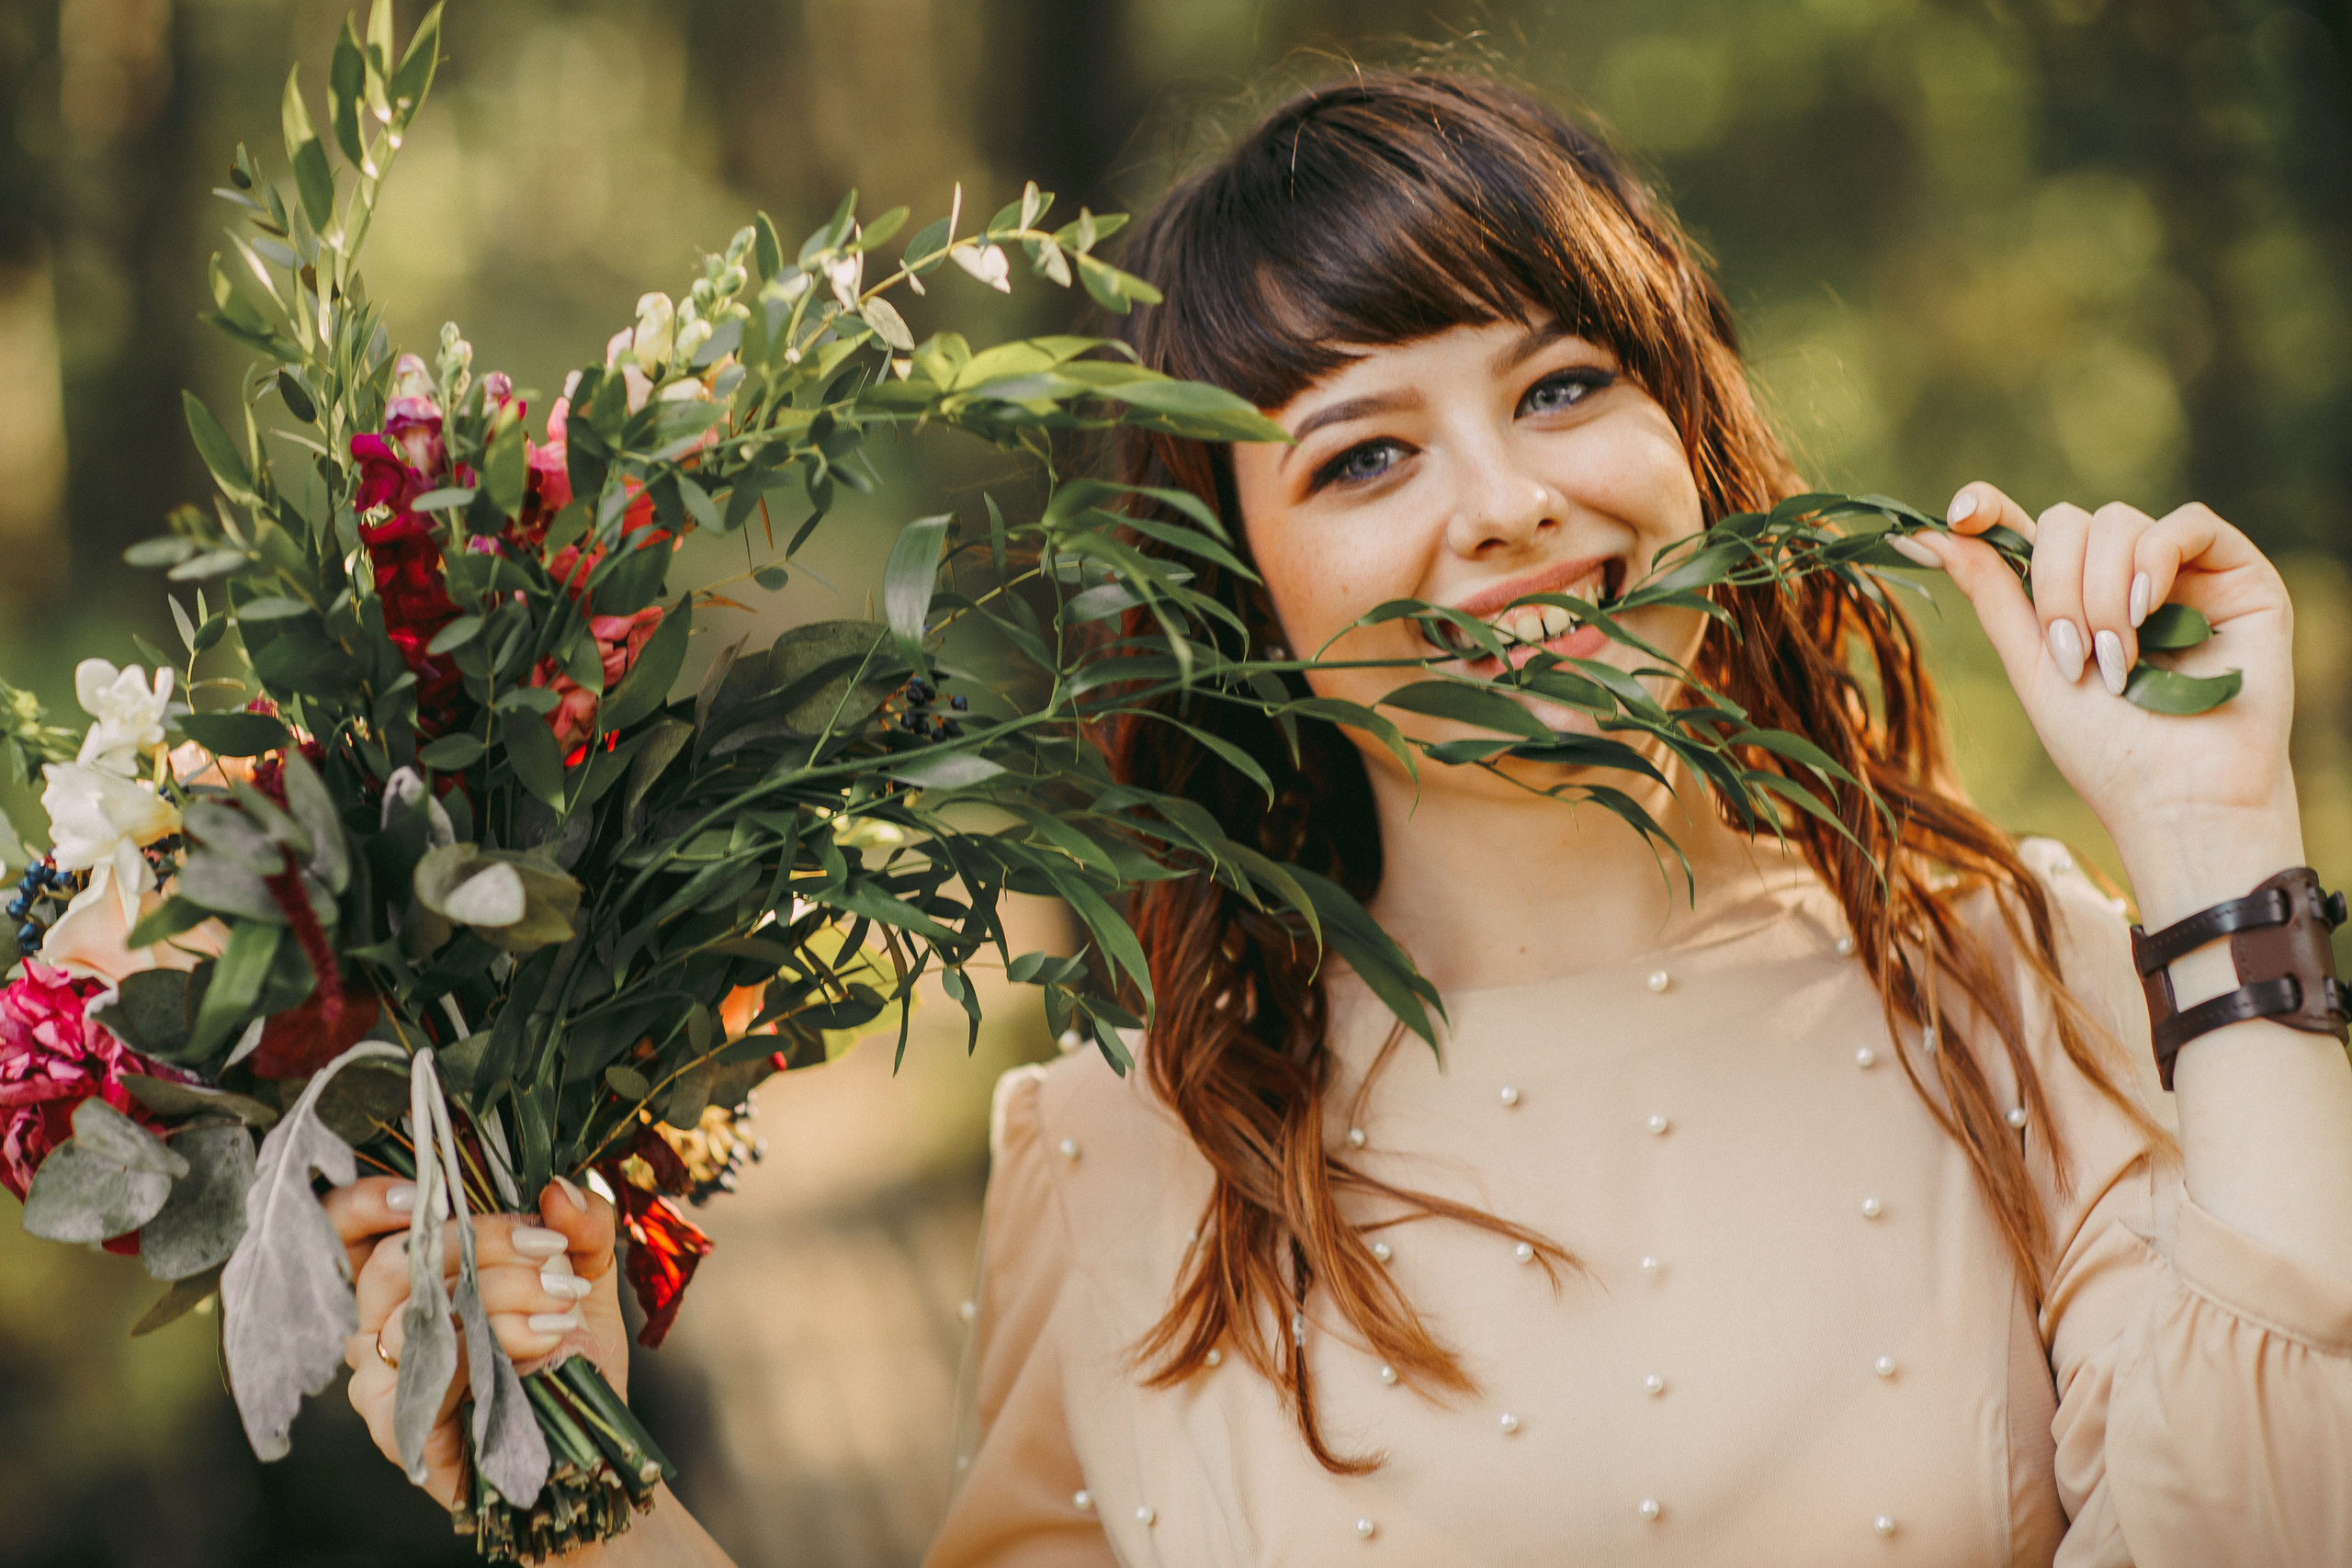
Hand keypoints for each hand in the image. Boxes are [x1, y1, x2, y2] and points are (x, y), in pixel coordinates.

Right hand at [329, 1175, 624, 1509]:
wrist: (585, 1444)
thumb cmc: (568, 1356)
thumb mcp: (587, 1274)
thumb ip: (581, 1224)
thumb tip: (557, 1189)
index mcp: (412, 1280)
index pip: (347, 1230)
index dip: (367, 1202)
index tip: (429, 1189)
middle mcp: (380, 1324)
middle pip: (395, 1261)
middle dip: (481, 1243)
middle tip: (547, 1250)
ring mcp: (381, 1377)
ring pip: (418, 1311)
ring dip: (505, 1294)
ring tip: (561, 1302)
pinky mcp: (397, 1423)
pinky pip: (432, 1366)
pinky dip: (495, 1342)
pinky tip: (545, 1338)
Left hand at [1906, 485, 2302, 919]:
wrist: (2182, 798)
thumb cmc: (2107, 751)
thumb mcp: (2033, 666)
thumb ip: (1990, 595)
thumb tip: (1919, 536)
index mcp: (2070, 597)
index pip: (2025, 529)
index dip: (1988, 508)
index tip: (1959, 515)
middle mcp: (2123, 577)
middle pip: (2067, 522)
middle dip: (2056, 586)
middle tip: (2073, 655)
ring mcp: (2181, 573)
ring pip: (2117, 521)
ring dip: (2101, 593)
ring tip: (2118, 661)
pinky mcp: (2237, 574)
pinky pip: (2187, 522)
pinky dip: (2154, 561)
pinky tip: (2145, 613)